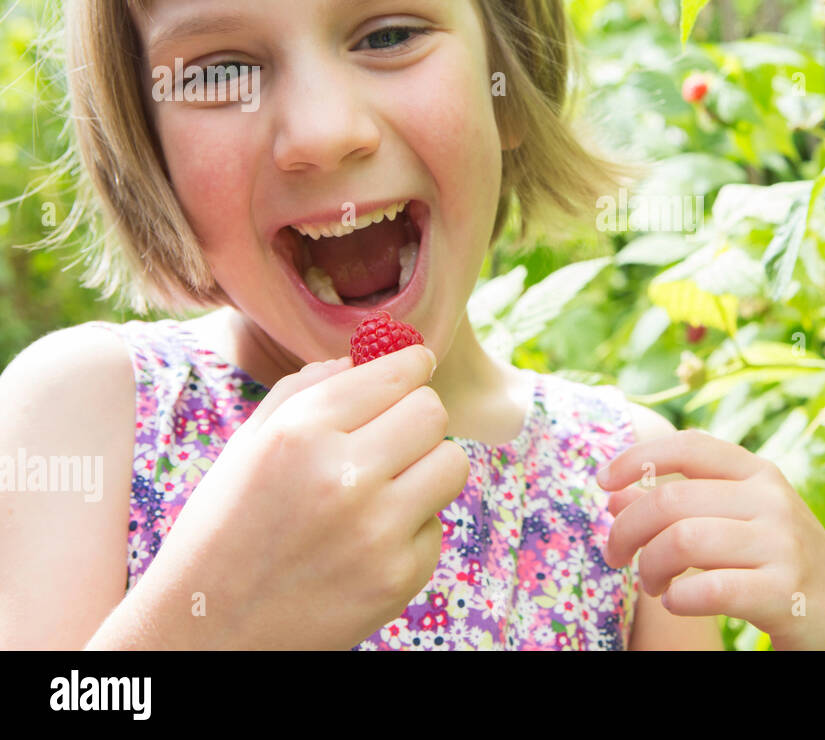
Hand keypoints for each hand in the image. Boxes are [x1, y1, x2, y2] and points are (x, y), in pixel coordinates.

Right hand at [133, 345, 469, 648]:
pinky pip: (436, 524)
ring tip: (383, 488)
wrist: (209, 632)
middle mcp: (342, 476)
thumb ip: (313, 388)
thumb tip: (383, 353)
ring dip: (425, 468)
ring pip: (452, 462)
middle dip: (416, 418)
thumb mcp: (251, 443)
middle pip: (432, 412)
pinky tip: (364, 543)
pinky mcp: (399, 576)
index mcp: (300, 433)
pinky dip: (410, 528)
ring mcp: (377, 531)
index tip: (413, 370)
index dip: (411, 367)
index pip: (399, 372)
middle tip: (390, 438)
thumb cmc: (228, 527)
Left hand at [598, 429, 824, 650]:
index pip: (688, 446)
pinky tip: (678, 602)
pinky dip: (679, 597)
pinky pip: (709, 588)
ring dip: (651, 567)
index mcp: (758, 474)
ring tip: (654, 586)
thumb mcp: (738, 522)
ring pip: (683, 540)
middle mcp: (772, 500)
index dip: (638, 457)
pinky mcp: (784, 591)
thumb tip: (616, 494)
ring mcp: (781, 544)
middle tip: (618, 557)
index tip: (602, 483)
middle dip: (628, 530)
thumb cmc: (778, 567)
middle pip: (672, 499)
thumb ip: (685, 504)